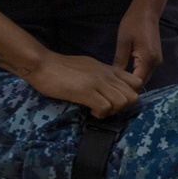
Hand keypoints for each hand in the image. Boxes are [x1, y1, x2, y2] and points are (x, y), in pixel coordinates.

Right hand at [26, 52, 141, 118]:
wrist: (42, 64)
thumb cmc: (62, 67)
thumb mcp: (89, 67)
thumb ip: (101, 76)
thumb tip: (108, 87)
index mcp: (108, 69)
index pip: (136, 82)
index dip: (129, 95)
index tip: (116, 100)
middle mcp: (107, 75)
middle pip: (133, 96)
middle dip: (123, 107)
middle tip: (109, 108)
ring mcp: (97, 83)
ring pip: (122, 102)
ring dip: (112, 111)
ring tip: (99, 110)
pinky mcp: (86, 92)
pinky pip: (105, 108)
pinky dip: (100, 114)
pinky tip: (90, 110)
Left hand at [113, 4, 162, 87]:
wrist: (147, 11)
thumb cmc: (133, 23)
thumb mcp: (123, 41)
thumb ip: (120, 61)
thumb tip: (113, 78)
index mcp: (148, 60)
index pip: (137, 83)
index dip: (125, 89)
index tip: (112, 91)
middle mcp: (155, 64)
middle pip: (142, 83)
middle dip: (128, 88)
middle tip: (112, 91)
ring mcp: (157, 62)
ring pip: (144, 78)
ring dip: (132, 83)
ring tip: (116, 85)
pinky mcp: (155, 59)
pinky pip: (145, 72)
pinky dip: (136, 75)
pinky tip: (124, 76)